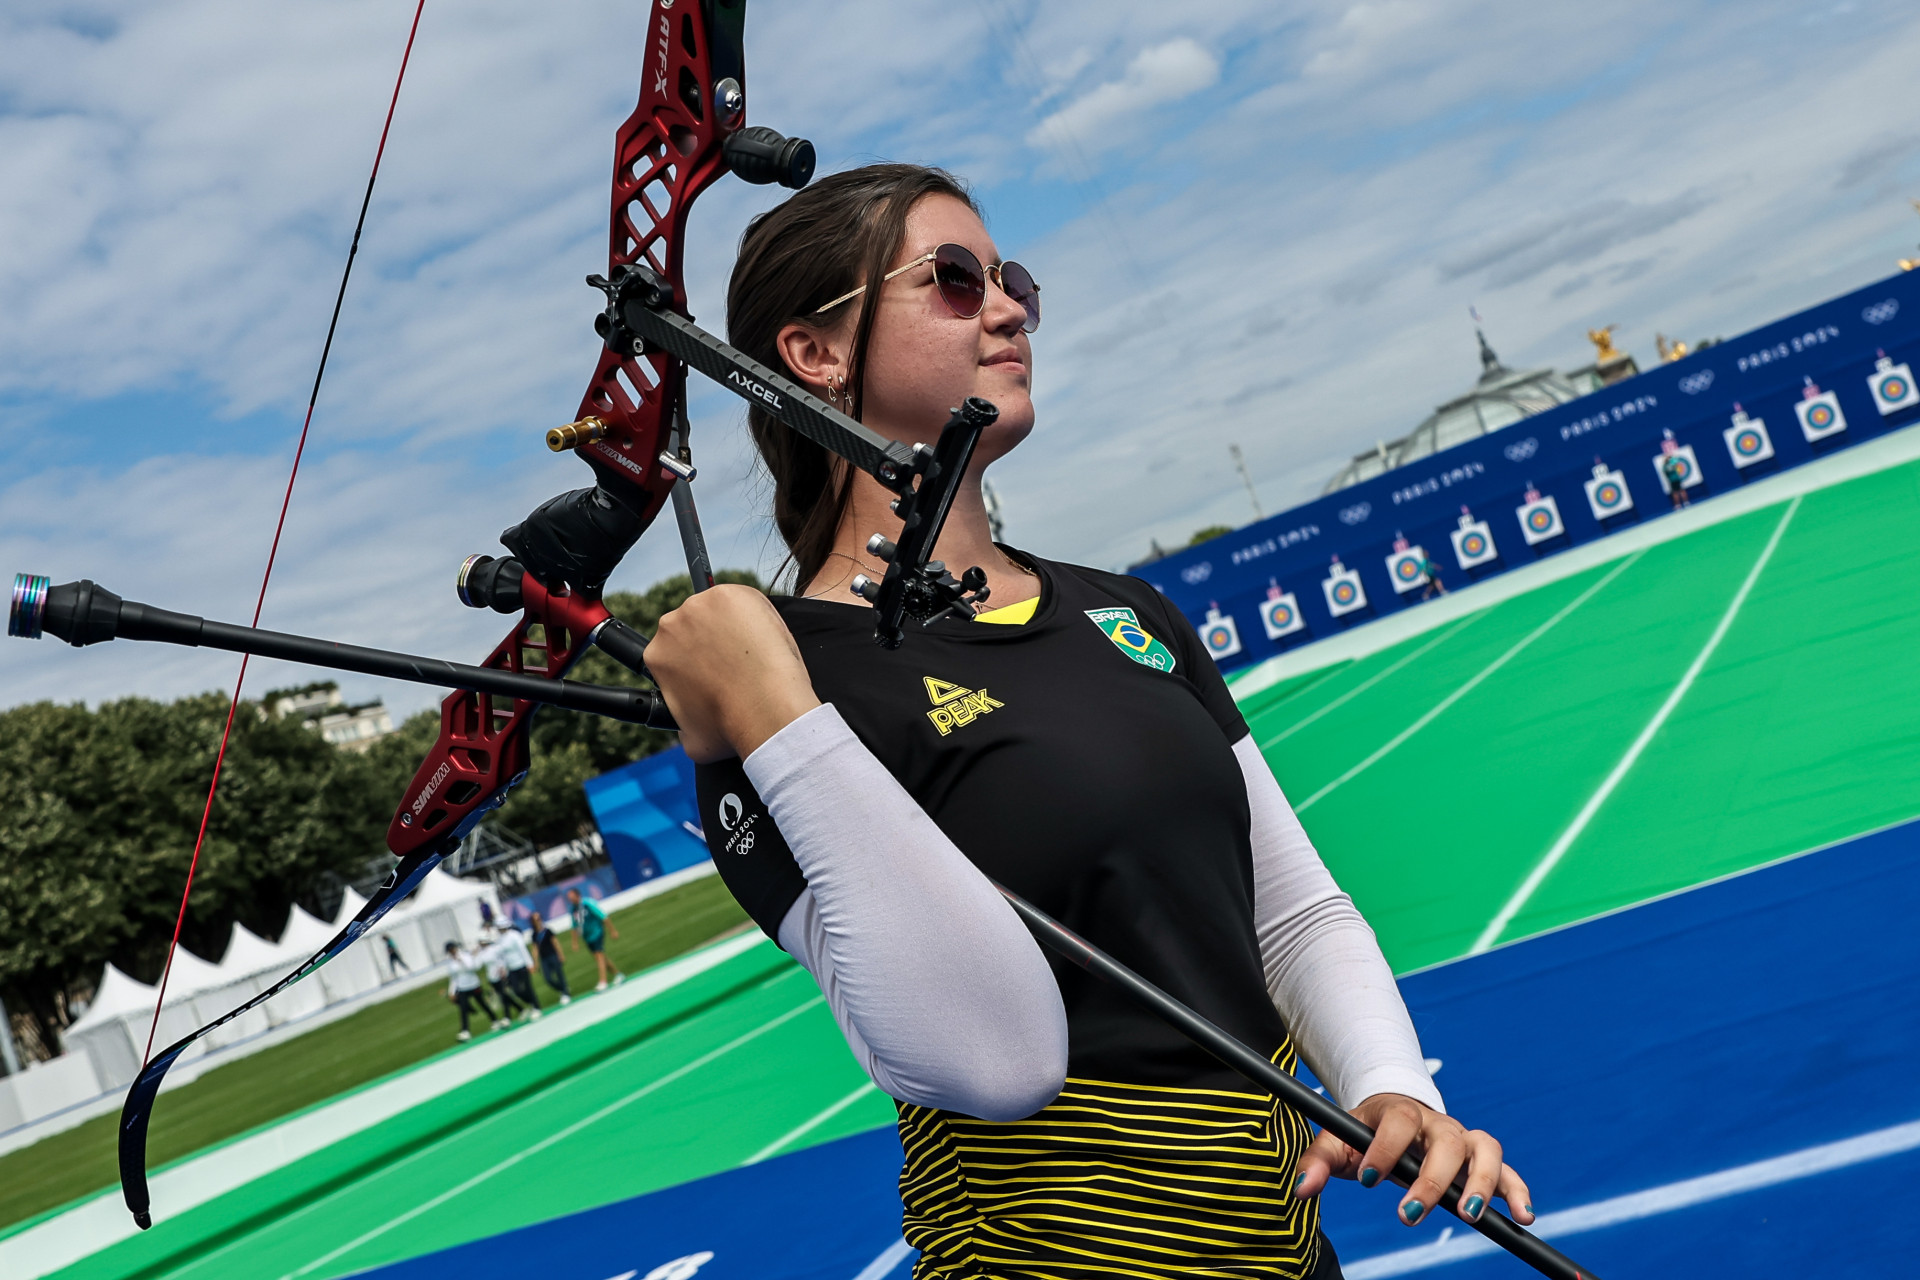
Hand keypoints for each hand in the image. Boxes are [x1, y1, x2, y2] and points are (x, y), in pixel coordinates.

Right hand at [645, 584, 820, 761]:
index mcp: (656, 656)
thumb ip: (680, 719)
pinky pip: (742, 597)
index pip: (674, 648)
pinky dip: (754, 611)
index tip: (713, 666)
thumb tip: (685, 723)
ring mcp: (700, 606)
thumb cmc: (732, 727)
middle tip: (737, 660)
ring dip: (731, 623)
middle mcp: (670, 625)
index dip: (694, 658)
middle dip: (710, 639)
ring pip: (717, 609)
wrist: (766, 710)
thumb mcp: (689, 737)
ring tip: (753, 651)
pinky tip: (763, 635)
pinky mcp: (730, 594)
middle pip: (692, 625)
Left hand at [1292, 1093, 1534, 1229]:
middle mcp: (1436, 1123)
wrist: (1392, 1113)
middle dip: (1431, 1179)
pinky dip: (1518, 1190)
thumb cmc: (1364, 1133)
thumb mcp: (1337, 1140)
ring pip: (1485, 1149)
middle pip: (1446, 1139)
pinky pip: (1507, 1171)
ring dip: (1483, 1182)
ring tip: (1470, 1216)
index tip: (1366, 1179)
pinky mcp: (1480, 1160)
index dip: (1384, 1148)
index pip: (1397, 1121)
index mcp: (1398, 1112)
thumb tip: (1301, 1191)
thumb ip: (1317, 1162)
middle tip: (1409, 1213)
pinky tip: (1522, 1217)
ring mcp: (1462, 1139)